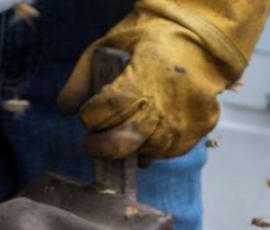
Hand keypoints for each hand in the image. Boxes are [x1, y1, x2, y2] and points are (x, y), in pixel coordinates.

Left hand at [56, 0, 269, 162]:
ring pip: (146, 152)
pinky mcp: (200, 129)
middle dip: (101, 147)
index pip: (108, 109)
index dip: (91, 116)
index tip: (89, 114)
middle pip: (124, 141)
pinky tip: (146, 133)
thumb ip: (82, 78)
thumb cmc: (150, 39)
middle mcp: (168, 100)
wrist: (203, 37)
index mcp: (147, 72)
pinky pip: (168, 152)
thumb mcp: (109, 44)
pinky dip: (152, 148)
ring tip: (124, 131)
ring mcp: (186, 118)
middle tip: (93, 142)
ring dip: (129, 148)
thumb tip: (65, 110)